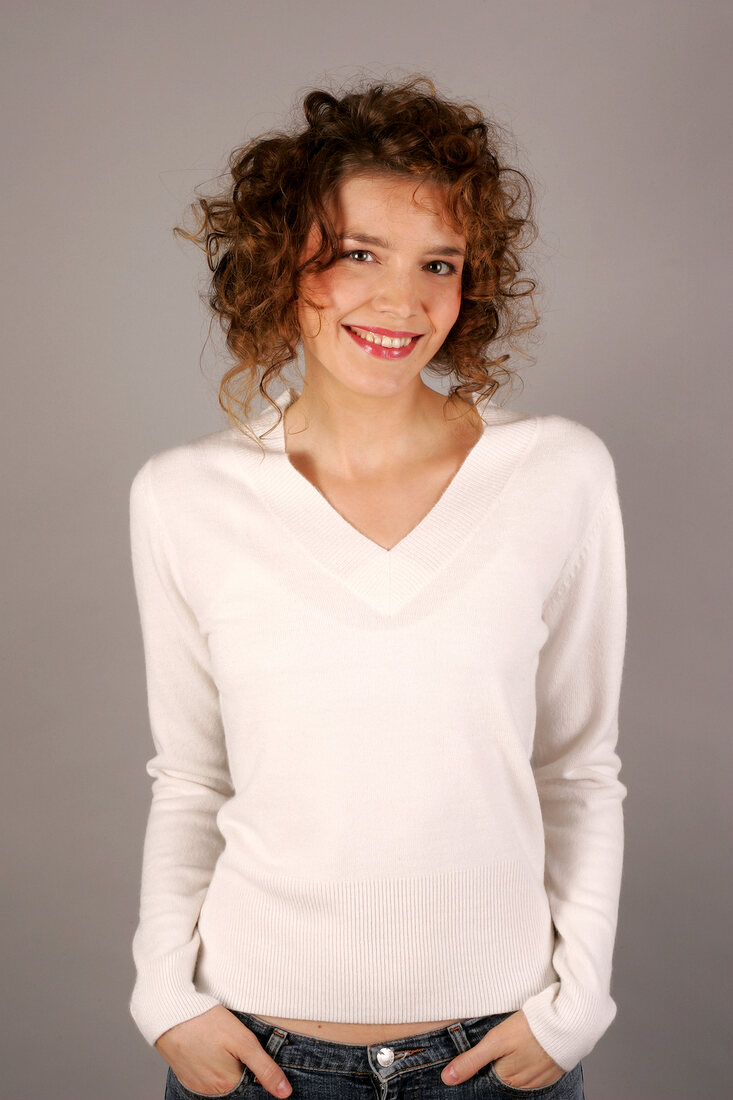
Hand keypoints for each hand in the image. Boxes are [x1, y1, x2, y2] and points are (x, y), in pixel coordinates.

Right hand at [155, 1005, 291, 1097]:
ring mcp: (196, 1085)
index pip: (252, 1081)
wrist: (168, 1012)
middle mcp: (210, 1092)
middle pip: (236, 1080)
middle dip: (239, 1063)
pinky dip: (211, 1063)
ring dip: (225, 1063)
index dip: (254, 1062)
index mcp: (227, 1085)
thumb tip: (285, 1093)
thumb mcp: (243, 1040)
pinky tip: (208, 1045)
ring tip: (218, 1041)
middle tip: (229, 1040)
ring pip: (221, 1078)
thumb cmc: (207, 1021)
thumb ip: (266, 1068)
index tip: (246, 1046)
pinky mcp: (185, 1076)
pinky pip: (206, 1075)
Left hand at [441, 1009, 565, 1088]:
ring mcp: (539, 1080)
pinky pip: (534, 1072)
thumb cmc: (530, 1029)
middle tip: (500, 1045)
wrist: (569, 1023)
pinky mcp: (552, 1071)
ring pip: (518, 1075)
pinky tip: (527, 1049)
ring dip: (512, 1063)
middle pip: (502, 1077)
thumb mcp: (495, 1041)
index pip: (486, 1077)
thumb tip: (447, 1079)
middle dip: (496, 1064)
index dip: (480, 1064)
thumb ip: (471, 1060)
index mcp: (507, 1079)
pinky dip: (528, 1063)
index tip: (481, 1052)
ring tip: (513, 1045)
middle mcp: (523, 1085)